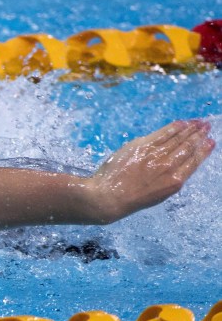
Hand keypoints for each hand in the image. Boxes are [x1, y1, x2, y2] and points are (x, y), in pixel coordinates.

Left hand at [87, 119, 214, 222]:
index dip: (204, 150)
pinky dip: (173, 127)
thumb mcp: (159, 194)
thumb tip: (179, 163)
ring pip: (176, 138)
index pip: (194, 161)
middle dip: (199, 135)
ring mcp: (154, 155)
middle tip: (207, 126)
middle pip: (187, 147)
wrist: (109, 196)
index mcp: (174, 181)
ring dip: (189, 128)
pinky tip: (180, 123)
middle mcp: (167, 167)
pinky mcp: (141, 147)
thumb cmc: (132, 198)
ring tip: (198, 122)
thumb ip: (171, 178)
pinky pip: (161, 134)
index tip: (210, 141)